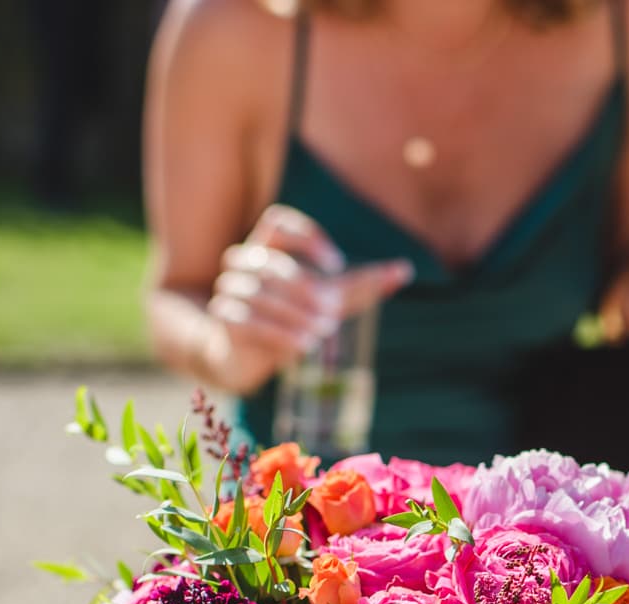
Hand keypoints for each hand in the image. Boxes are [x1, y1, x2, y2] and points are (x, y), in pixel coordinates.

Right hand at [206, 205, 411, 391]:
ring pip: (258, 295)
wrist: (245, 357)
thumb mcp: (328, 301)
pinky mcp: (223, 321)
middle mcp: (243, 264)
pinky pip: (246, 321)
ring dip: (294, 316)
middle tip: (332, 312)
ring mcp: (228, 291)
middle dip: (305, 288)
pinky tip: (302, 348)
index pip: (276, 221)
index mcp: (268, 248)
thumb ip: (361, 285)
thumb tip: (405, 270)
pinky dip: (277, 335)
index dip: (305, 236)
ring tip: (320, 335)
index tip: (338, 265)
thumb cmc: (289, 318)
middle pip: (270, 264)